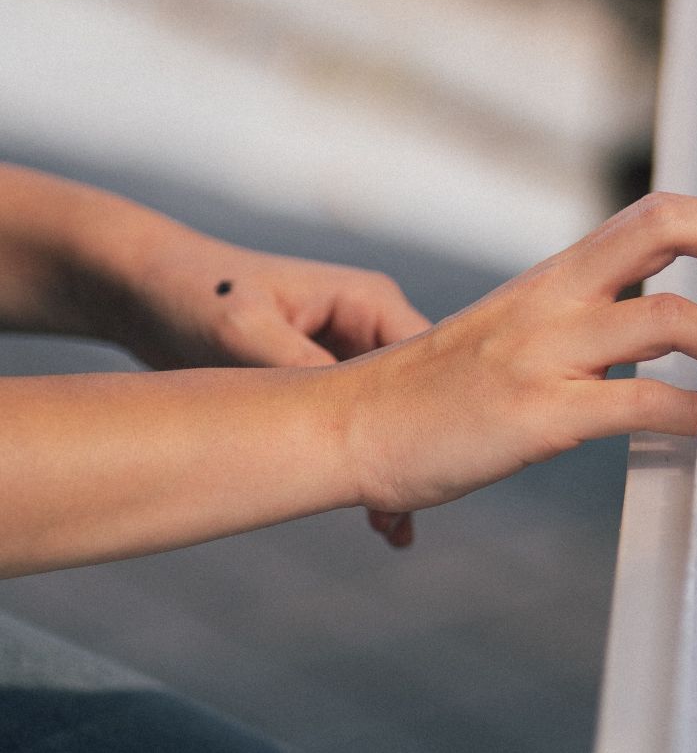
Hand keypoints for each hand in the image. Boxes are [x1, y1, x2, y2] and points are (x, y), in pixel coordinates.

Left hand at [115, 228, 432, 546]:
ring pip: (387, 419)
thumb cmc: (194, 294)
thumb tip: (345, 420)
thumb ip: (299, 371)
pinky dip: (357, 465)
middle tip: (403, 522)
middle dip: (409, 455)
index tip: (415, 479)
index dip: (427, 423)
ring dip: (385, 466)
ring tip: (392, 531)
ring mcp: (349, 354)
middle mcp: (368, 325)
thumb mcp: (245, 333)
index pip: (427, 365)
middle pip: (413, 398)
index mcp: (368, 300)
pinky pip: (355, 427)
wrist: (144, 289)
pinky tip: (365, 515)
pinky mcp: (324, 380)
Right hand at [336, 193, 696, 516]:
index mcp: (552, 277)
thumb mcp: (512, 331)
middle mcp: (554, 300)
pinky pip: (645, 404)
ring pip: (673, 319)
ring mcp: (546, 354)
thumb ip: (579, 320)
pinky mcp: (540, 415)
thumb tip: (649, 332)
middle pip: (667, 229)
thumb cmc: (431, 390)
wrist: (346, 426)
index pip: (654, 214)